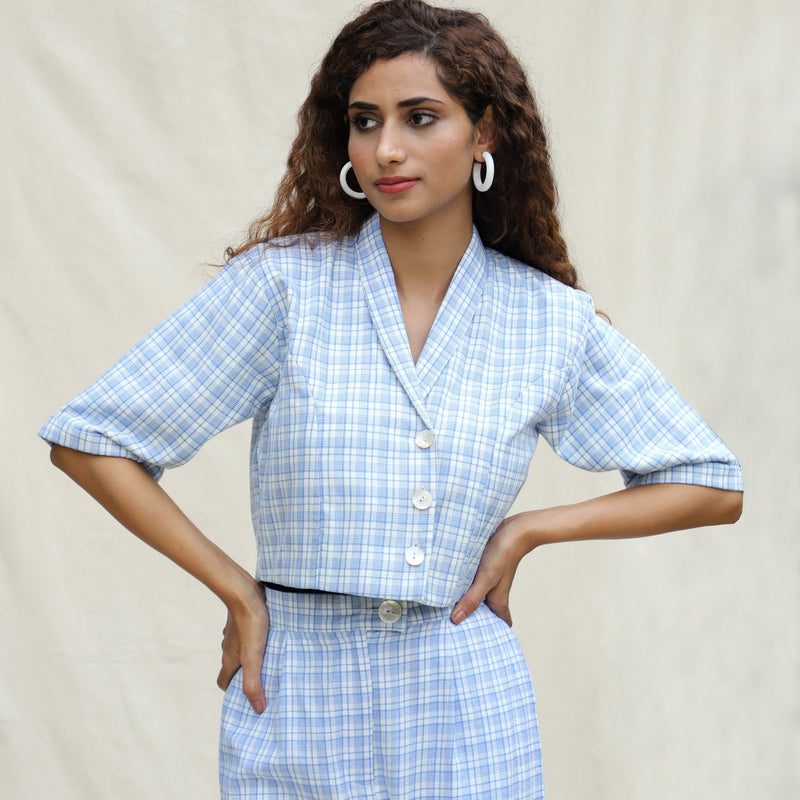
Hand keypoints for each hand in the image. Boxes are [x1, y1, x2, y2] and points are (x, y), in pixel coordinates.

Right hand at [217, 582, 268, 713]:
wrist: (245, 592)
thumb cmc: (251, 624)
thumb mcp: (253, 657)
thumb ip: (254, 683)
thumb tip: (258, 709)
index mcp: (229, 659)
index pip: (223, 682)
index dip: (233, 692)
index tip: (247, 698)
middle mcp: (229, 647)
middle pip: (233, 667)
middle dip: (245, 676)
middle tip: (264, 680)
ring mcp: (235, 633)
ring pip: (240, 650)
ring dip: (252, 657)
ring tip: (271, 660)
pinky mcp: (243, 620)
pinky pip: (248, 635)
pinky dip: (256, 640)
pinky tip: (270, 638)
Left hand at [450, 514, 530, 626]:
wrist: (513, 529)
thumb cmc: (502, 555)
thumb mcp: (485, 579)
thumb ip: (471, 599)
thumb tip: (455, 620)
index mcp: (498, 601)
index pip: (498, 625)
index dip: (489, 635)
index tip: (472, 643)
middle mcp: (493, 594)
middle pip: (483, 613)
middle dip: (469, 620)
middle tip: (448, 629)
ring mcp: (488, 582)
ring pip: (475, 597)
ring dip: (462, 601)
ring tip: (442, 610)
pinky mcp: (482, 570)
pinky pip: (471, 583)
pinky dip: (462, 586)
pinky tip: (447, 585)